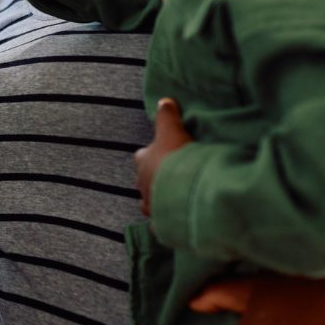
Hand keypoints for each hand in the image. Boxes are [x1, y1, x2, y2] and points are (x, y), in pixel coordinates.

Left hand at [134, 98, 191, 215]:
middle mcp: (142, 185)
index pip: (141, 157)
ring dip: (160, 201)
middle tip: (170, 179)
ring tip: (174, 200)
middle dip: (154, 180)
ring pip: (150, 203)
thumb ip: (167, 116)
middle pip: (144, 181)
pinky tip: (178, 221)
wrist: (183, 192)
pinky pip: (162, 225)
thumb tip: (164, 100)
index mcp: (143, 162)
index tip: (160, 155)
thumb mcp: (172, 131)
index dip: (150, 156)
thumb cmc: (175, 159)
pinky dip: (168, 223)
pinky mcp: (162, 225)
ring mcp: (151, 207)